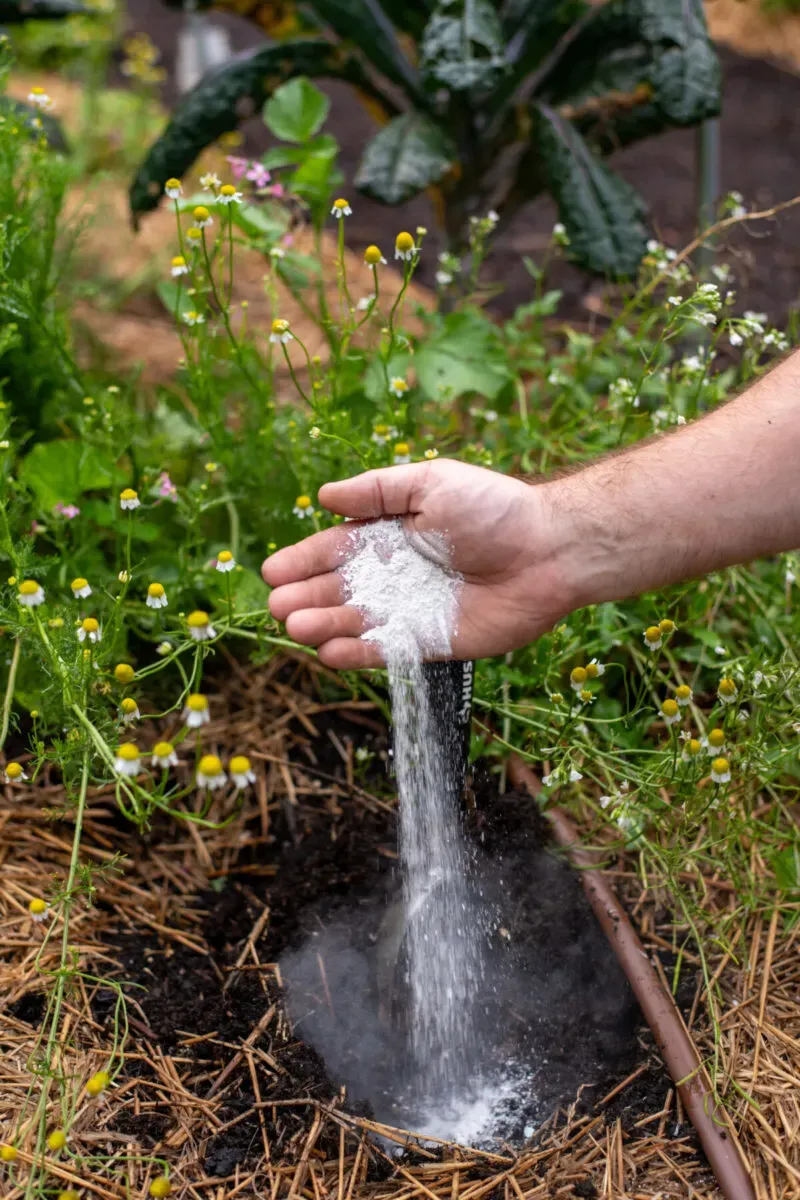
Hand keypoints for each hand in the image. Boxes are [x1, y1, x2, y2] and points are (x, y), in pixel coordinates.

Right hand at [262, 459, 574, 667]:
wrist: (548, 550)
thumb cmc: (493, 509)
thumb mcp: (431, 483)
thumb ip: (377, 492)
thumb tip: (324, 496)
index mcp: (389, 535)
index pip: (334, 551)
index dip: (302, 561)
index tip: (272, 572)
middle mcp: (394, 575)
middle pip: (337, 591)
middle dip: (304, 597)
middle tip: (278, 606)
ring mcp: (411, 611)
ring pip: (355, 623)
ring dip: (322, 625)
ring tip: (296, 625)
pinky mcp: (432, 642)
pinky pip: (387, 651)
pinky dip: (357, 653)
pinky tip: (329, 651)